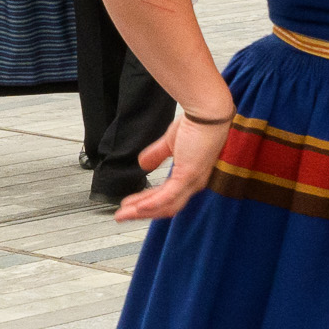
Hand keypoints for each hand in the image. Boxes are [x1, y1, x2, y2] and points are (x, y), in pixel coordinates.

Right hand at [117, 105, 227, 221]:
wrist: (207, 112)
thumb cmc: (197, 124)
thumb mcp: (170, 142)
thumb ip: (156, 155)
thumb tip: (142, 164)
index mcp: (190, 176)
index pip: (166, 197)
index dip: (146, 202)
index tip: (129, 205)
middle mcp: (193, 183)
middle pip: (164, 207)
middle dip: (140, 212)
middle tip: (121, 215)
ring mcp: (191, 181)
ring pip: (165, 205)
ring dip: (142, 211)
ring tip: (123, 214)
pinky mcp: (188, 175)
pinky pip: (169, 195)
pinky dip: (153, 203)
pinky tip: (138, 208)